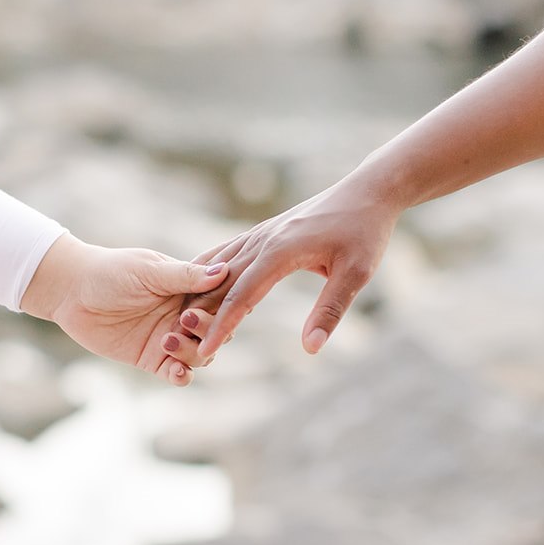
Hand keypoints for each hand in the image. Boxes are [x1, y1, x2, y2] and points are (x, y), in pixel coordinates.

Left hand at [21, 234, 230, 385]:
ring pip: (201, 355)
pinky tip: (176, 371)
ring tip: (167, 342)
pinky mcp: (152, 358)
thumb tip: (224, 272)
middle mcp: (184, 315)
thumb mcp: (149, 271)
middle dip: (209, 331)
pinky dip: (182, 376)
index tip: (209, 305)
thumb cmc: (110, 272)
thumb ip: (185, 276)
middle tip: (185, 321)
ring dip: (193, 353)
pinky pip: (177, 373)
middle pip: (217, 332)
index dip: (223, 307)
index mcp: (189, 289)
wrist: (72, 292)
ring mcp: (170, 338)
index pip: (221, 302)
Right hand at [177, 170, 401, 357]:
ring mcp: (260, 233)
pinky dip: (207, 272)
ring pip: (217, 265)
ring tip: (178, 319)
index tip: (206, 352)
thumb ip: (329, 311)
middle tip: (176, 342)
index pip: (241, 296)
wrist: (367, 191)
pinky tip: (195, 284)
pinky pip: (227, 253)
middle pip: (219, 281)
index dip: (222, 326)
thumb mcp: (356, 274)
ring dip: (197, 292)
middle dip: (198, 312)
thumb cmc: (365, 233)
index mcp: (280, 251)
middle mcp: (262, 240)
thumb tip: (311, 348)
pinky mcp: (264, 231)